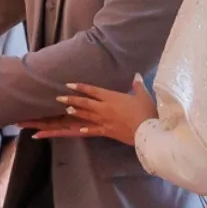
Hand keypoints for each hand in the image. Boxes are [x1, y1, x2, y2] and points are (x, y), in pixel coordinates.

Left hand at [36, 76, 156, 146]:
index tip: (69, 85)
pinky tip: (79, 129)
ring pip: (86, 115)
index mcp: (112, 97)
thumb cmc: (145, 111)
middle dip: (71, 99)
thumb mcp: (143, 95)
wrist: (147, 131)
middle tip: (59, 98)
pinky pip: (94, 130)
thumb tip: (136, 76)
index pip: (93, 90)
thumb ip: (137, 85)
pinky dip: (86, 129)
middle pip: (85, 103)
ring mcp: (104, 121)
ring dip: (76, 112)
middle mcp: (104, 108)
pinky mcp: (107, 132)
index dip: (80, 87)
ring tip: (67, 109)